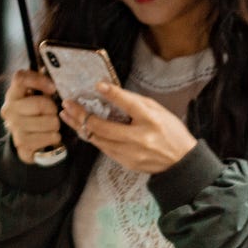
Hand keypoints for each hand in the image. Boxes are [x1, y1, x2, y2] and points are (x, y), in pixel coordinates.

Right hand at [0, 70, 60, 163]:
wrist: (25, 139)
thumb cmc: (34, 113)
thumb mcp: (35, 95)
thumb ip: (42, 85)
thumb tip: (51, 79)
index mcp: (12, 94)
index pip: (20, 78)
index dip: (39, 80)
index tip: (52, 88)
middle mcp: (9, 110)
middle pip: (41, 103)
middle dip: (52, 109)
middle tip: (52, 112)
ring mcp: (14, 128)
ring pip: (49, 122)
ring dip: (55, 124)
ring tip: (50, 125)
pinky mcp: (22, 145)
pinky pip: (49, 138)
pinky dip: (55, 137)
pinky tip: (50, 136)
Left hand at [60, 82, 196, 174]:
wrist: (180, 162)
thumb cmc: (170, 132)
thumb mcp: (158, 110)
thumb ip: (135, 102)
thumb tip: (111, 93)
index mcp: (150, 120)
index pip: (128, 104)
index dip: (111, 93)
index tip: (97, 85)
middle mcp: (138, 137)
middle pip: (102, 126)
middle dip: (81, 114)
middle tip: (68, 104)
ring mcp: (130, 153)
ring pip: (97, 139)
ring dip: (80, 126)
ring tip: (67, 115)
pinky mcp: (125, 162)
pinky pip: (103, 148)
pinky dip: (91, 137)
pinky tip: (82, 128)